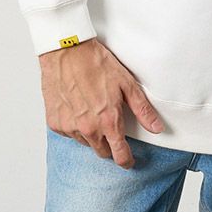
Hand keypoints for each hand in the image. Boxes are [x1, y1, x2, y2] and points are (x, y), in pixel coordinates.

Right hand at [38, 37, 163, 168]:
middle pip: (102, 152)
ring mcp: (69, 127)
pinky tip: (78, 109)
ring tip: (94, 113)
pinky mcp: (55, 122)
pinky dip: (75, 126)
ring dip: (92, 135)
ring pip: (85, 143)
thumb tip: (157, 128)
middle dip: (110, 146)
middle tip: (112, 129)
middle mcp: (88, 129)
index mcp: (108, 121)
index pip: (120, 155)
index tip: (129, 160)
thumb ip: (142, 109)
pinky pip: (69, 133)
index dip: (127, 160)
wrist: (67, 51)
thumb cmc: (96, 63)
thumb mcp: (127, 83)